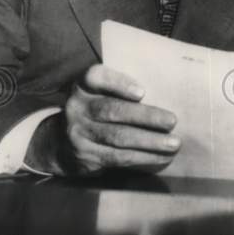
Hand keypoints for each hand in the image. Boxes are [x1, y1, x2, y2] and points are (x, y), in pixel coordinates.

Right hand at [26, 64, 178, 175]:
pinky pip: (118, 157)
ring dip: (150, 141)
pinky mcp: (84, 156)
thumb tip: (166, 93)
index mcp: (83, 86)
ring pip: (118, 137)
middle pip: (112, 110)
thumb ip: (121, 89)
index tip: (142, 92)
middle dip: (146, 116)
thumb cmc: (95, 111)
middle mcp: (76, 107)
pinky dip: (143, 157)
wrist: (60, 143)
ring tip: (173, 143)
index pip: (95, 77)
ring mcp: (78, 133)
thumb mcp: (100, 93)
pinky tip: (162, 156)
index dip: (119, 83)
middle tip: (172, 121)